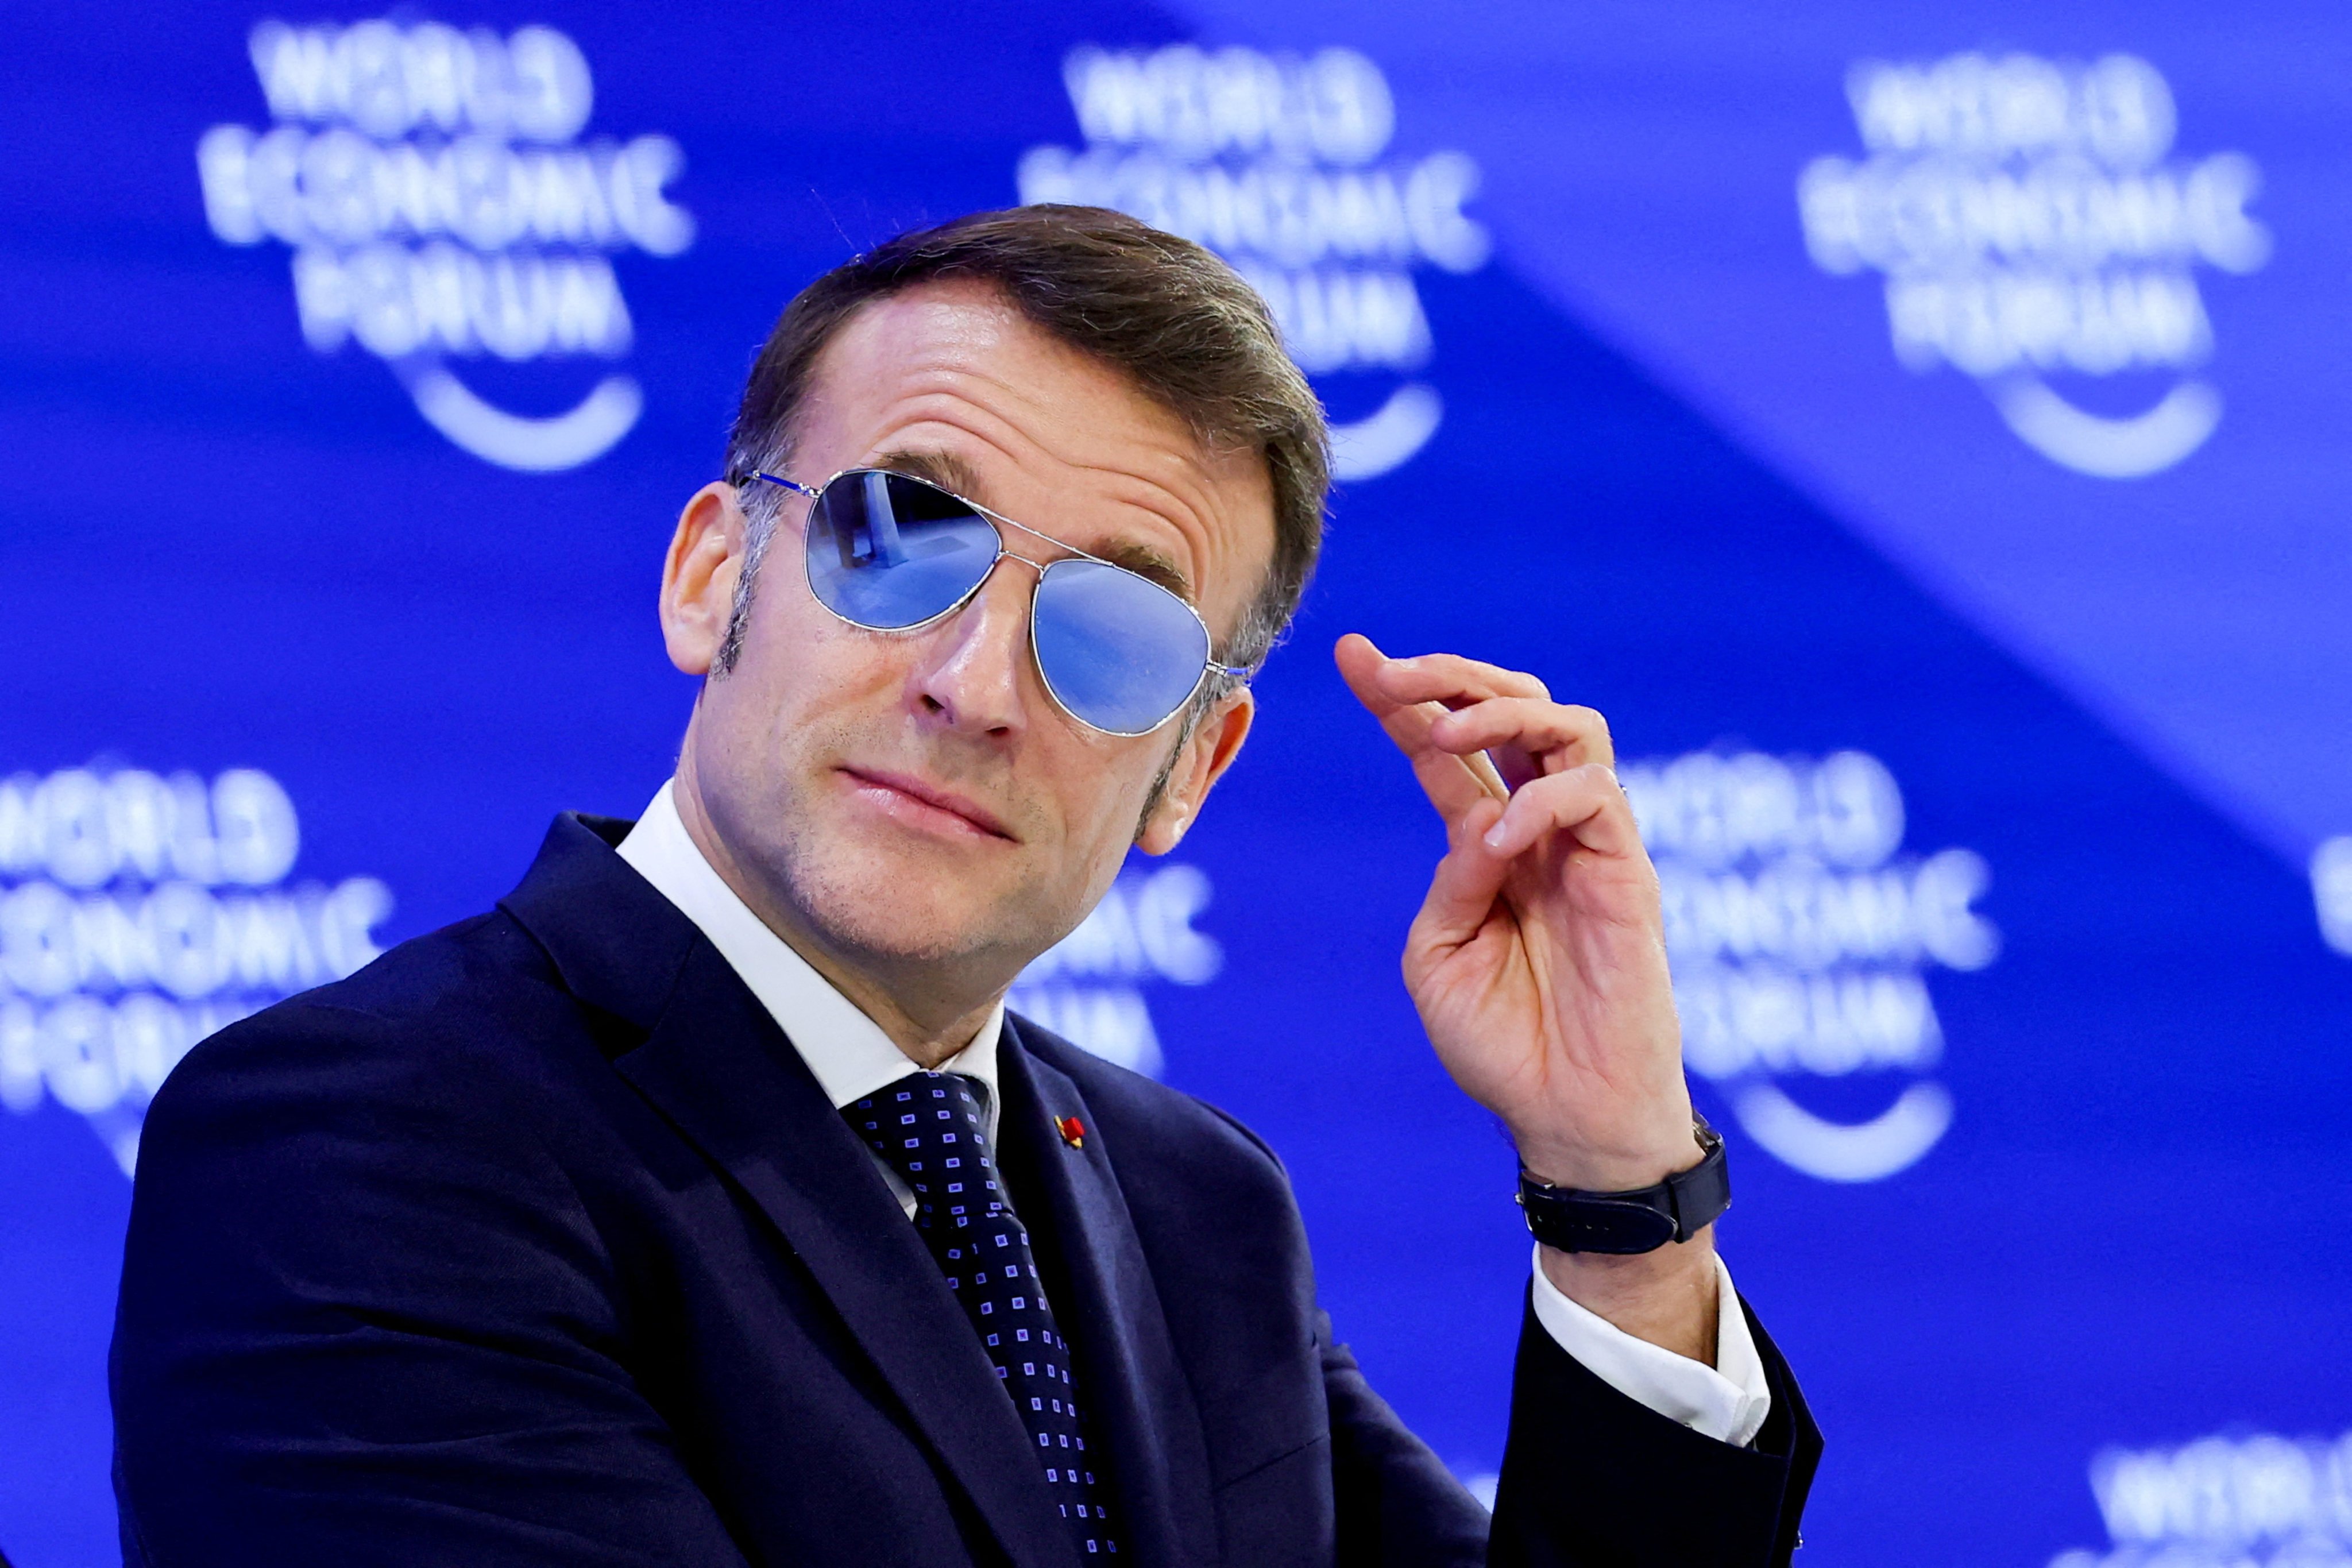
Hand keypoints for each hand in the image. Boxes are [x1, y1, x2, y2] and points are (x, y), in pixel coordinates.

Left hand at [1337, 634, 1717, 1357]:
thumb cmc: (1504, 1044)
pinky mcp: (1629, 872)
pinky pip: (1596, 797)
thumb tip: (1475, 819)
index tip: (1351, 652)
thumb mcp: (1439, 955)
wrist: (1566, 1115)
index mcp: (1484, 843)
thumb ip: (1450, 879)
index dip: (1401, 697)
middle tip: (1393, 672)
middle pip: (1509, 710)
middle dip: (1449, 676)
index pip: (1442, 748)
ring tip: (1450, 729)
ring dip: (1501, 711)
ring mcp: (1587, 844)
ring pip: (1567, 725)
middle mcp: (1537, 828)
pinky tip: (1503, 840)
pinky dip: (1542, 801)